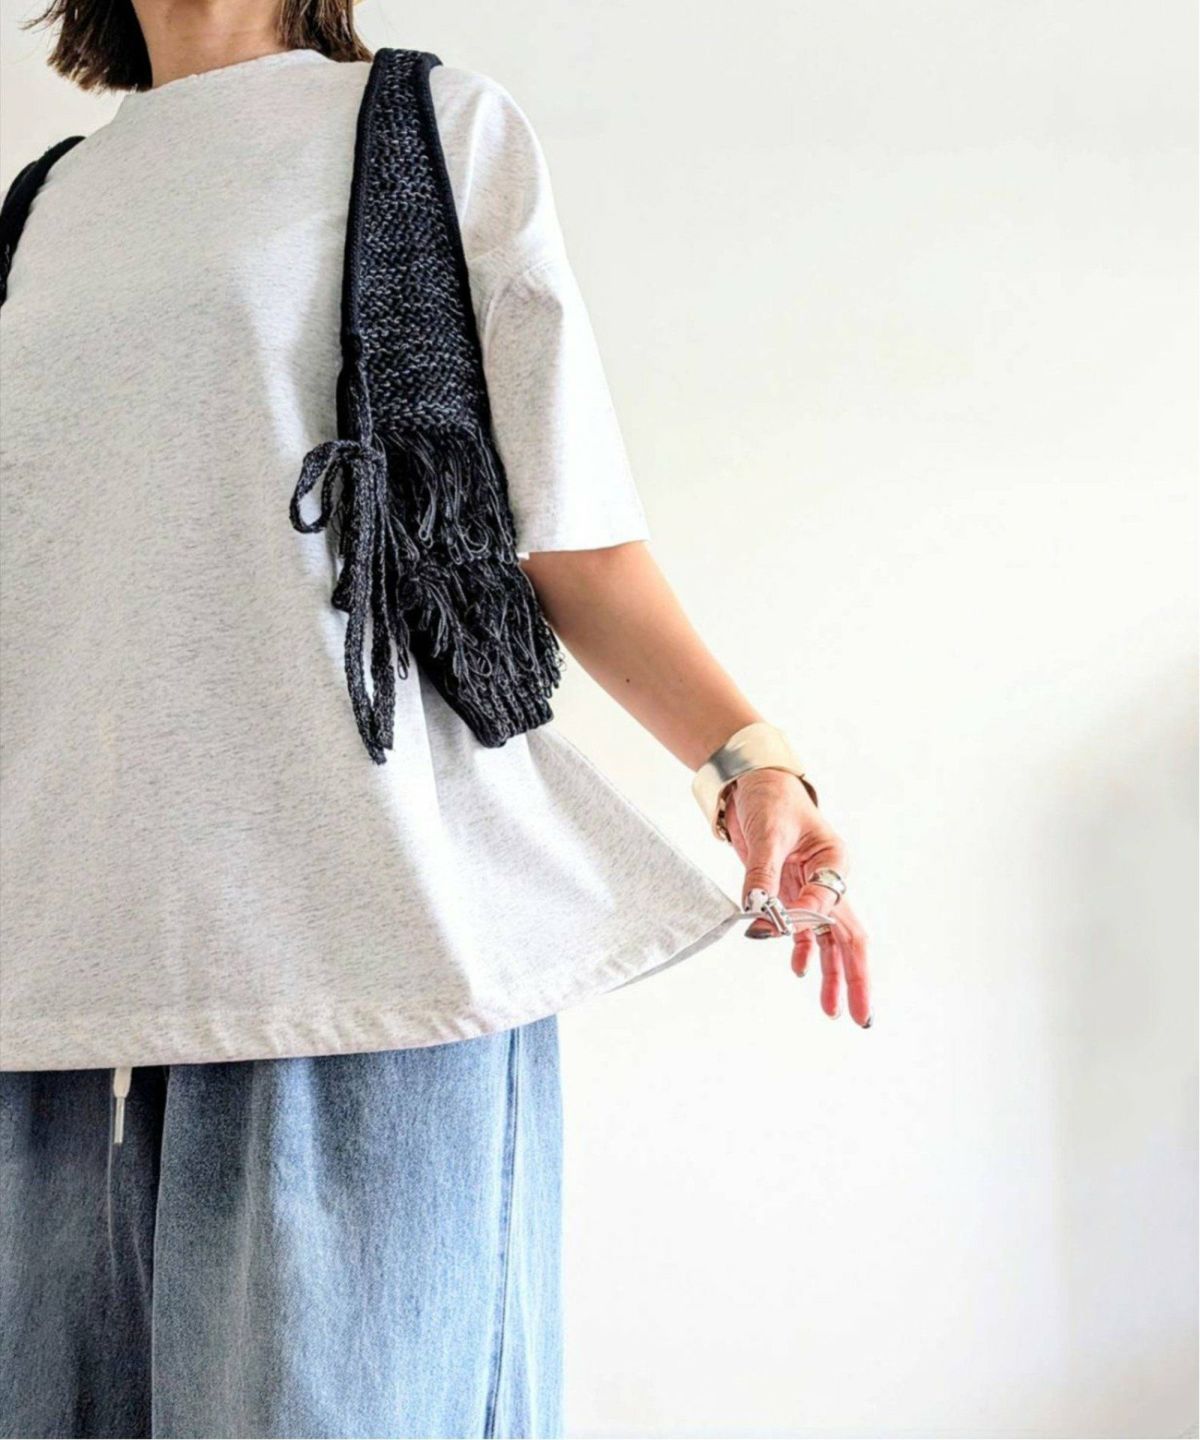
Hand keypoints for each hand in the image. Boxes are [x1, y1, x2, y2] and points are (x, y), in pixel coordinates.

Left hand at [724, 768, 871, 1026]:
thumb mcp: (768, 832)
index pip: (831, 906)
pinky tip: (799, 973)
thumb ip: (764, 872)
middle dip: (855, 978)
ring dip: (831, 975)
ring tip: (833, 1011)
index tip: (778, 924)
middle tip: (860, 1016)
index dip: (808, 923)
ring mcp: (810, 890)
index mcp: (834, 862)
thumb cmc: (770, 797)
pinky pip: (804, 930)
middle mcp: (829, 880)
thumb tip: (759, 909)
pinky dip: (802, 952)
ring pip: (828, 941)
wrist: (752, 783)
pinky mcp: (790, 892)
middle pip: (848, 937)